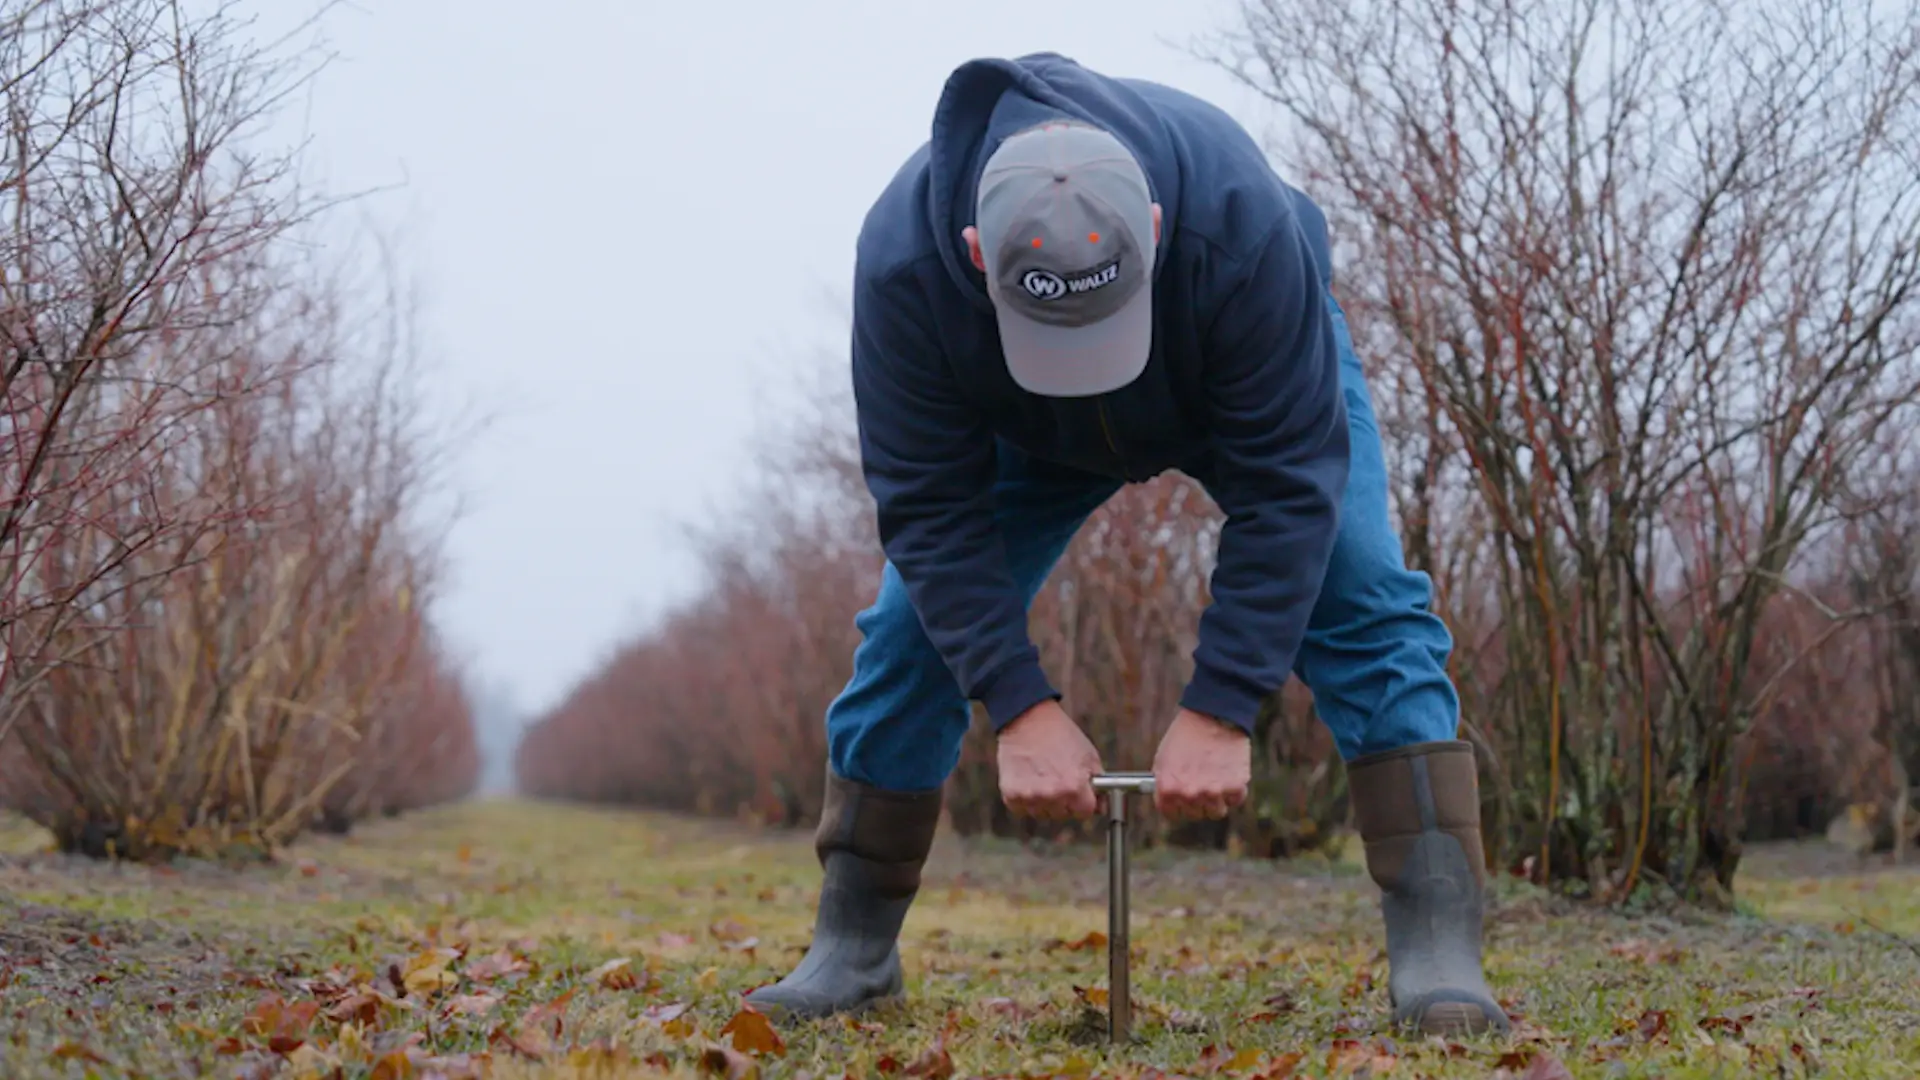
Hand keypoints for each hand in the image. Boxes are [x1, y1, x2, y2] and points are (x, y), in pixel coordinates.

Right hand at [996, 700, 1103, 820]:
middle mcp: (1051, 795)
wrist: (1027, 719)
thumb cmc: (1059, 734)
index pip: (1085, 813)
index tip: (1078, 791)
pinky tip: (1028, 779)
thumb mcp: (1088, 756)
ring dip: (1044, 801)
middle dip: (1063, 801)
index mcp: (1073, 787)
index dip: (1083, 801)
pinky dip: (1025, 799)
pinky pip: (1022, 809)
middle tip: (1057, 778)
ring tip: (1041, 776)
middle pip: (1063, 815)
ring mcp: (1030, 797)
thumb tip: (1101, 807)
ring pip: (1042, 814)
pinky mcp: (1011, 796)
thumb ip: (1098, 784)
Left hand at [1152, 708, 1250, 821]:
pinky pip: (1235, 800)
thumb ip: (1165, 784)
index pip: (1172, 815)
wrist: (1212, 715)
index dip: (1177, 807)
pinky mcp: (1235, 787)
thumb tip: (1168, 801)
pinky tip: (1228, 773)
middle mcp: (1190, 794)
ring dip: (1216, 799)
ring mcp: (1213, 792)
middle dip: (1197, 801)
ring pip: (1216, 812)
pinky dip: (1234, 790)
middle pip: (1195, 814)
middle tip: (1201, 782)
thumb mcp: (1163, 759)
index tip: (1182, 801)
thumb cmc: (1185, 734)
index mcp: (1168, 789)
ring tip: (1215, 778)